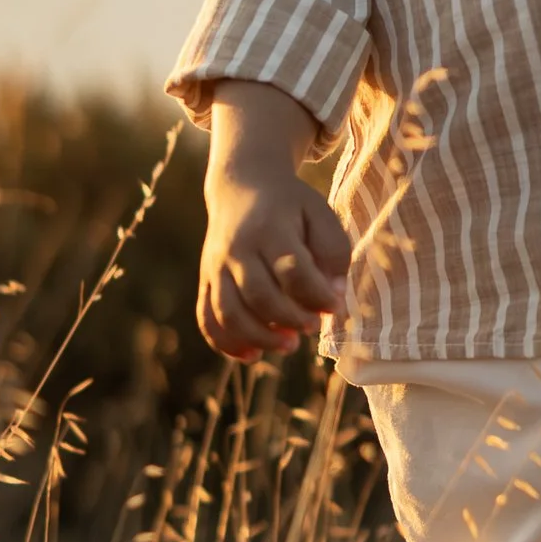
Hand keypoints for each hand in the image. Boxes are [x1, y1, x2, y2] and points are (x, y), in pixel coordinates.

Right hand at [199, 86, 351, 358]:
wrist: (242, 185)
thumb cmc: (291, 207)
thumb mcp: (321, 215)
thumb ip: (334, 253)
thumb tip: (333, 296)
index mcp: (270, 228)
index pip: (292, 270)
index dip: (317, 295)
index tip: (335, 306)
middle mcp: (237, 248)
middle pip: (259, 295)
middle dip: (289, 319)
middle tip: (312, 327)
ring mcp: (216, 266)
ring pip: (229, 312)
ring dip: (259, 338)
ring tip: (288, 346)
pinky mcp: (205, 280)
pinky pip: (207, 318)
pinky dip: (225, 343)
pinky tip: (252, 356)